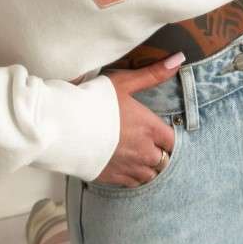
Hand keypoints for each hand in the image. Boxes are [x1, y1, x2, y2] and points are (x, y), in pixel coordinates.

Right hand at [92, 56, 183, 187]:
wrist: (63, 126)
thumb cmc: (93, 100)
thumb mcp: (124, 82)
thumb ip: (153, 74)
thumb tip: (178, 59)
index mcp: (149, 128)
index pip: (172, 140)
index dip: (166, 138)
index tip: (158, 133)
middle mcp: (144, 151)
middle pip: (163, 160)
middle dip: (158, 153)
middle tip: (145, 144)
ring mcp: (129, 167)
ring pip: (149, 175)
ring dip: (147, 167)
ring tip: (136, 157)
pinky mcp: (113, 177)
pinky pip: (133, 184)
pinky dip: (132, 177)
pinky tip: (124, 167)